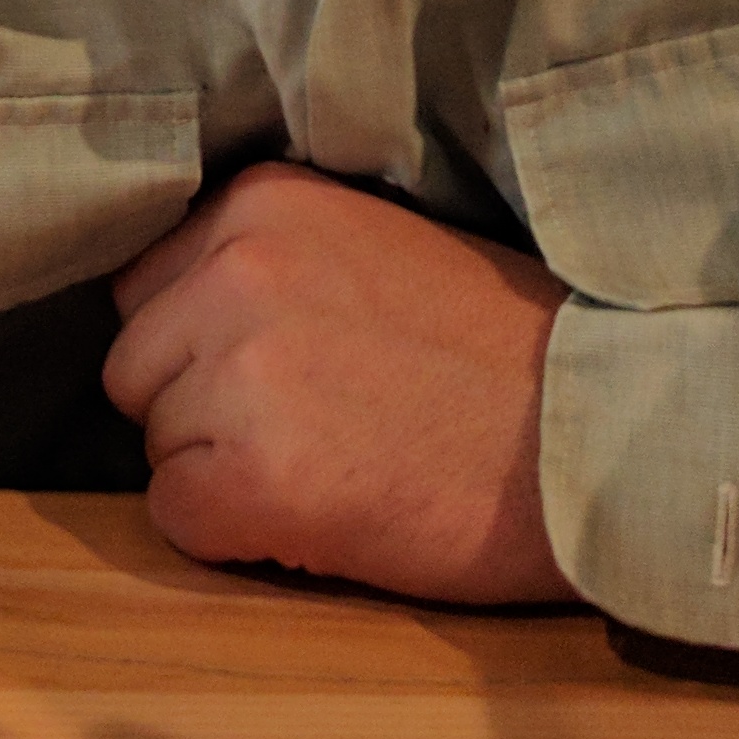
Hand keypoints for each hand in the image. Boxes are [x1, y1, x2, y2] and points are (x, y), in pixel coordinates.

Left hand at [105, 162, 572, 604]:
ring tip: (336, 466)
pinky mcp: (255, 479)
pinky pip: (178, 517)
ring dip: (222, 471)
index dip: (201, 345)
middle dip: (200, 410)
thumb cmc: (500, 355)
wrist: (603, 439)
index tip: (282, 370)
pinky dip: (236, 536)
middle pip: (136, 367)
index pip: (149, 287)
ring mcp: (241, 373)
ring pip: (155, 444)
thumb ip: (272, 260)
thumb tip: (174, 310)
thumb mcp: (375, 246)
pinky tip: (324, 516)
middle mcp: (236, 270)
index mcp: (263, 202)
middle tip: (315, 428)